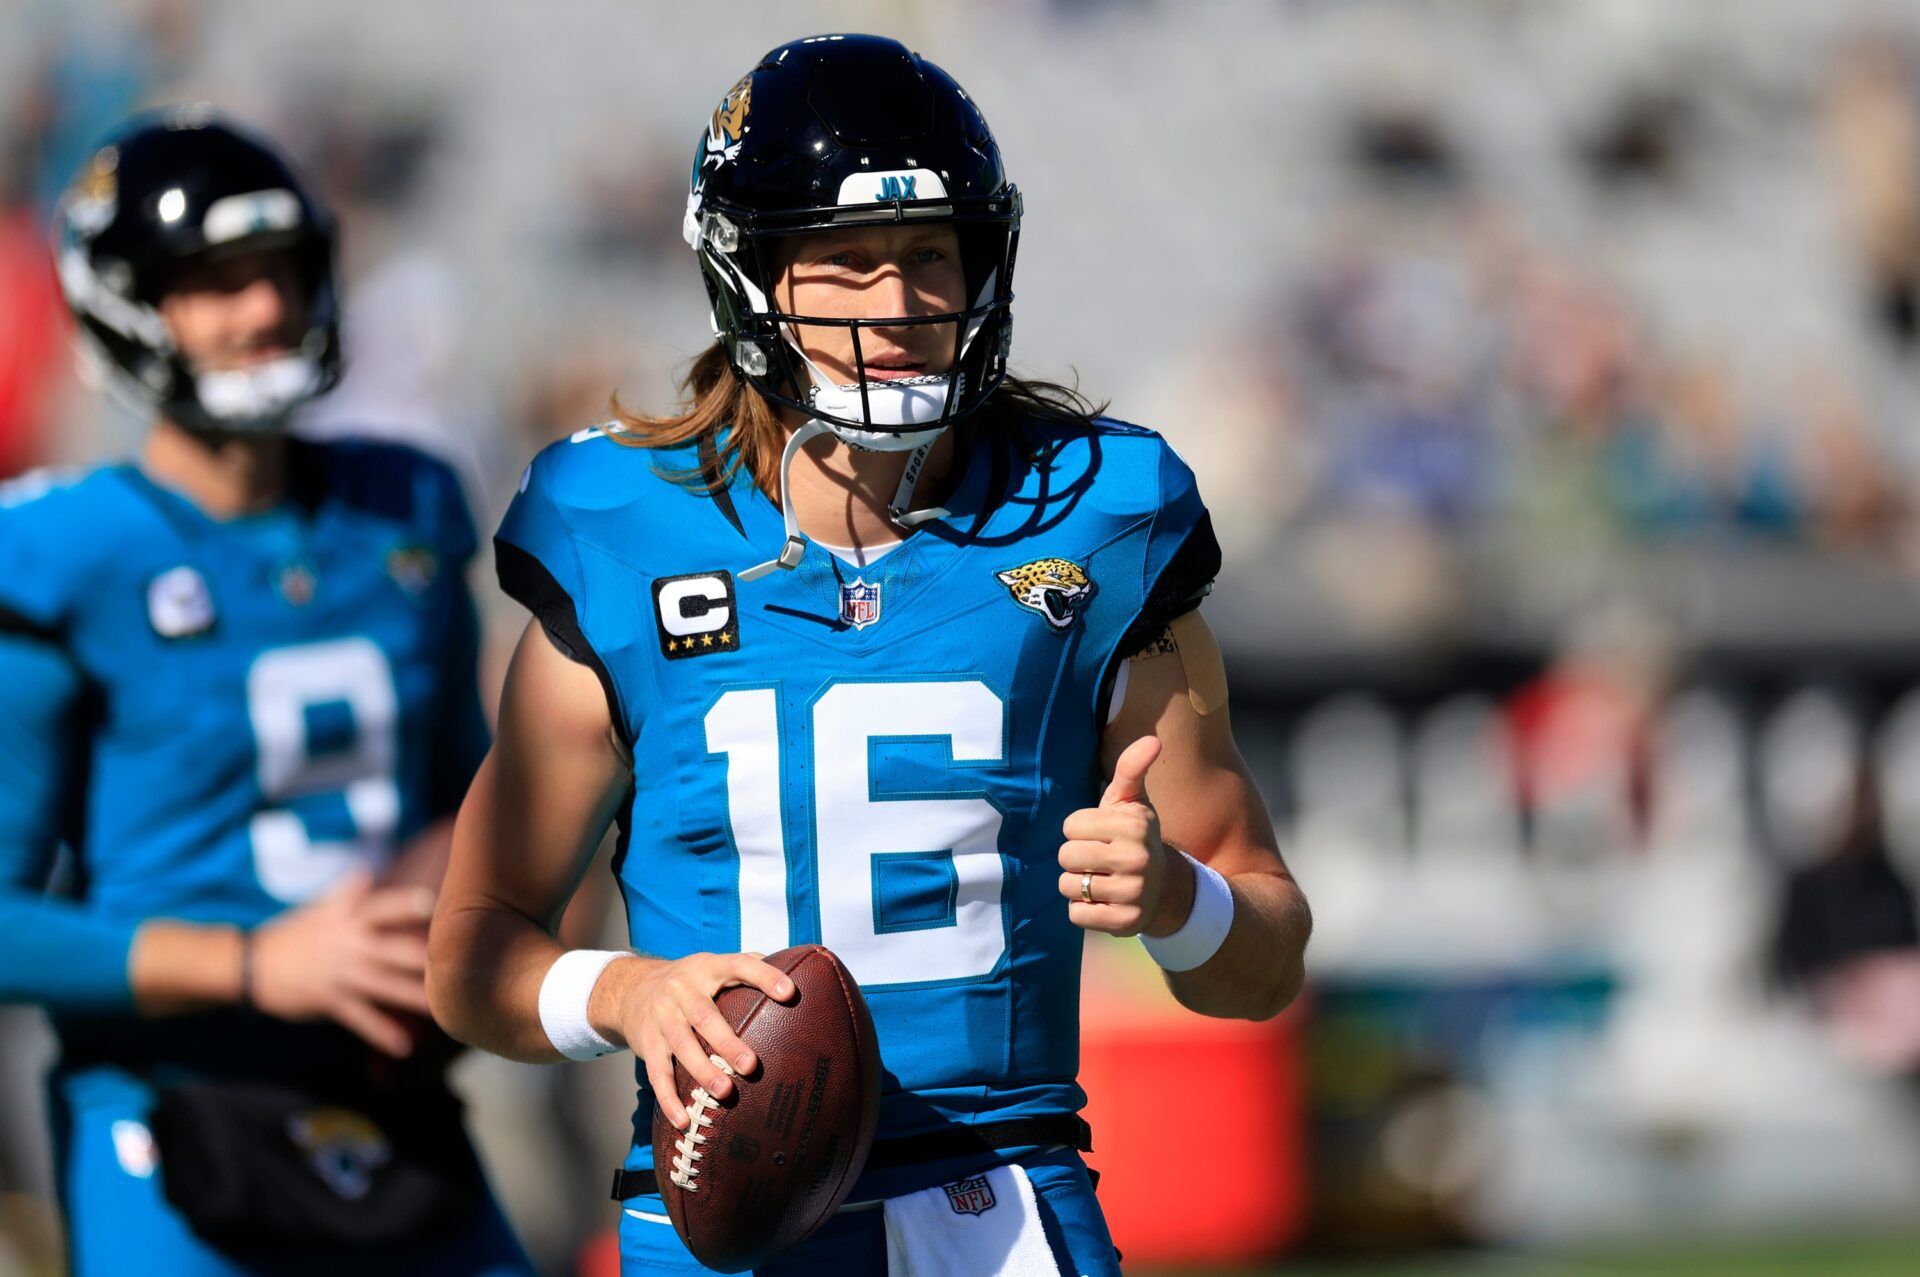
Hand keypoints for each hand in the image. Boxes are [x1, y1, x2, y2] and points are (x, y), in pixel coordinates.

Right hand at [249, 870, 436, 1056]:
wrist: (251, 965)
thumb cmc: (294, 932)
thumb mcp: (318, 907)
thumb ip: (348, 892)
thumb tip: (368, 869)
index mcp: (348, 918)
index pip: (381, 906)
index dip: (404, 904)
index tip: (430, 901)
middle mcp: (348, 943)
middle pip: (392, 949)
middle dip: (422, 957)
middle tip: (456, 962)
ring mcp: (340, 973)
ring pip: (384, 986)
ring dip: (413, 997)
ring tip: (443, 1009)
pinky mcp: (330, 1000)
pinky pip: (361, 1018)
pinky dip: (381, 1033)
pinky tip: (404, 1047)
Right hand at [594, 952, 794, 1128]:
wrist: (631, 990)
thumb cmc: (690, 982)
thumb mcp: (713, 965)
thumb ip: (748, 966)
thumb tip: (794, 968)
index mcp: (708, 967)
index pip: (740, 965)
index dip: (765, 976)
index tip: (790, 993)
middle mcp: (682, 990)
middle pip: (705, 1016)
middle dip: (728, 1043)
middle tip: (751, 1066)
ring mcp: (662, 1017)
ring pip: (682, 1046)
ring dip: (702, 1071)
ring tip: (724, 1092)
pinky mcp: (647, 1043)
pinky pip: (657, 1074)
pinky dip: (668, 1099)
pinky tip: (683, 1120)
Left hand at [1059, 735, 1191, 937]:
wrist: (1166, 888)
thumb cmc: (1135, 837)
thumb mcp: (1133, 802)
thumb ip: (1133, 768)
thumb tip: (1154, 739)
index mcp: (1134, 826)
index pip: (1070, 826)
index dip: (1079, 831)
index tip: (1100, 835)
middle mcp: (1137, 859)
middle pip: (1066, 857)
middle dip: (1075, 858)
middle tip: (1098, 859)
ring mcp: (1133, 894)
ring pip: (1068, 886)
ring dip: (1077, 885)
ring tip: (1100, 880)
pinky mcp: (1125, 923)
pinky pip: (1077, 915)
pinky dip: (1082, 910)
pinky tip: (1102, 902)